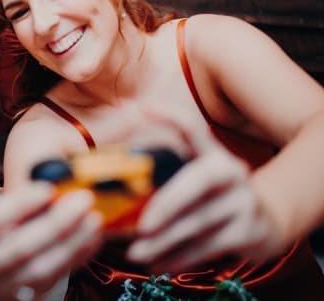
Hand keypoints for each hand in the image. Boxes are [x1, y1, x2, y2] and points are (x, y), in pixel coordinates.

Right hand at [0, 183, 102, 299]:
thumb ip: (23, 198)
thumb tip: (59, 172)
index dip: (20, 205)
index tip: (48, 188)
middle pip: (20, 247)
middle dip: (56, 222)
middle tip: (82, 199)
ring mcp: (5, 288)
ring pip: (42, 268)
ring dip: (73, 242)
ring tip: (93, 218)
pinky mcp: (28, 298)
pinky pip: (57, 278)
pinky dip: (77, 256)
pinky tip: (92, 236)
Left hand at [127, 122, 282, 272]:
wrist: (265, 223)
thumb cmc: (210, 198)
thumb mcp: (194, 176)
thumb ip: (163, 173)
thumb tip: (109, 179)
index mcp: (212, 153)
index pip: (192, 128)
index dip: (169, 116)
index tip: (141, 107)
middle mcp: (231, 170)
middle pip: (197, 182)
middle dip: (166, 205)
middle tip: (139, 227)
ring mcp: (244, 201)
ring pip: (200, 222)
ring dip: (164, 242)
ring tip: (134, 254)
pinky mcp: (250, 231)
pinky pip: (207, 247)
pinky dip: (178, 258)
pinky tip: (156, 266)